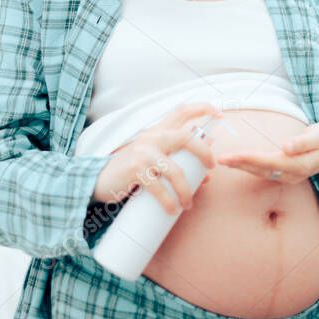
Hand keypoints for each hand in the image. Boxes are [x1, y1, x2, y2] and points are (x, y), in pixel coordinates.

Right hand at [92, 103, 221, 213]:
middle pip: (186, 137)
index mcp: (158, 131)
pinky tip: (172, 209)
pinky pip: (159, 188)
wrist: (98, 178)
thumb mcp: (153, 157)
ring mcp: (144, 152)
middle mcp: (152, 137)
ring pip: (177, 171)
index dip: (202, 109)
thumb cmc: (131, 169)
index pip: (182, 111)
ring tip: (187, 204)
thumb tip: (207, 166)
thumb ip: (176, 156)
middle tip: (211, 166)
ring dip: (186, 191)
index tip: (220, 114)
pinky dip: (169, 201)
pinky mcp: (136, 170)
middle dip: (204, 152)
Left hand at [216, 121, 318, 183]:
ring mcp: (289, 177)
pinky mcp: (285, 174)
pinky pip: (264, 173)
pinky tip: (238, 163)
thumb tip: (286, 147)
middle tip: (220, 159)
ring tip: (224, 161)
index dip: (251, 158)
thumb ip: (303, 142)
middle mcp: (292, 174)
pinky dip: (249, 168)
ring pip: (261, 173)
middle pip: (262, 170)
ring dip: (242, 167)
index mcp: (300, 165)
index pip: (270, 162)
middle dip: (240, 164)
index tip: (235, 155)